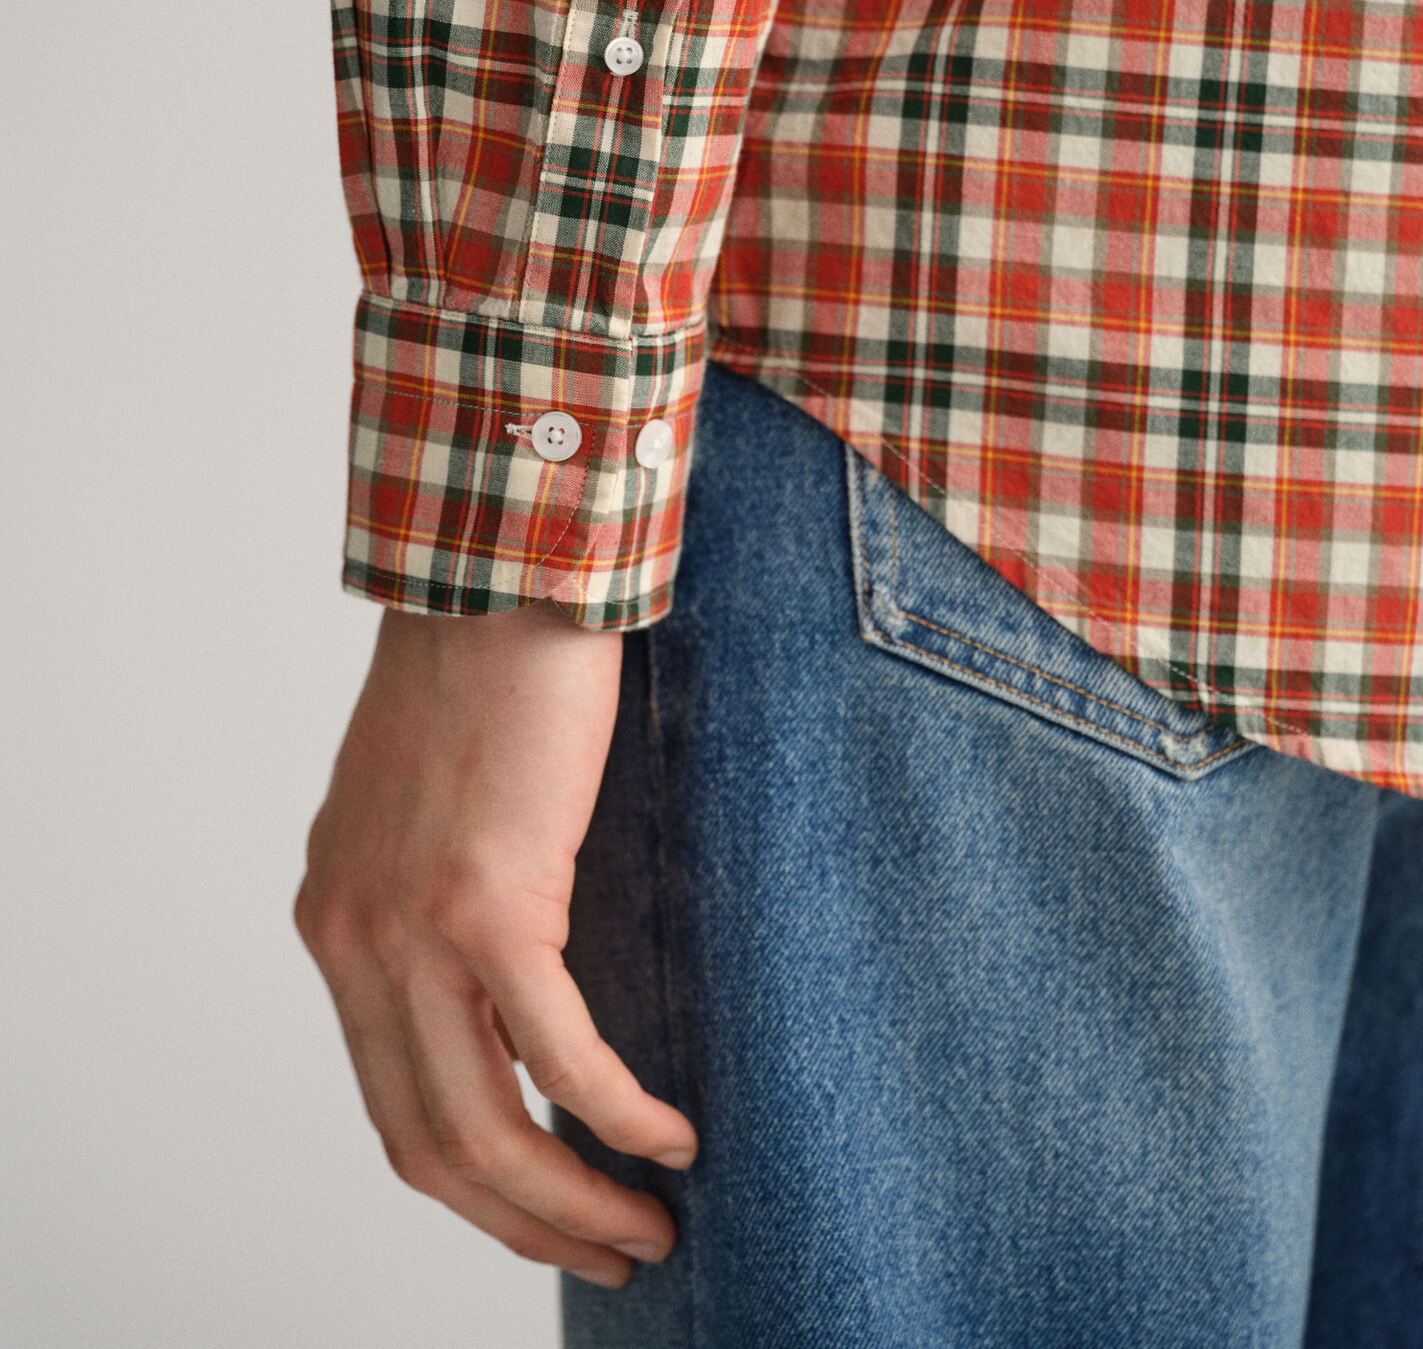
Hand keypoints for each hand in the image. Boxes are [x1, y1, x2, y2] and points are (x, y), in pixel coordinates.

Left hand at [293, 599, 697, 1287]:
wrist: (497, 579)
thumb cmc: (484, 676)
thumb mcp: (430, 813)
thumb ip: (443, 905)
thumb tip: (512, 992)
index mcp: (339, 923)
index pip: (390, 1099)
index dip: (470, 1182)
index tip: (544, 1209)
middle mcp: (355, 942)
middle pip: (427, 1144)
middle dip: (522, 1223)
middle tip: (608, 1254)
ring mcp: (413, 929)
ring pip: (486, 1128)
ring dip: (573, 1201)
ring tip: (647, 1230)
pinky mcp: (489, 903)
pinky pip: (560, 1057)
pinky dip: (618, 1118)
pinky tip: (672, 1139)